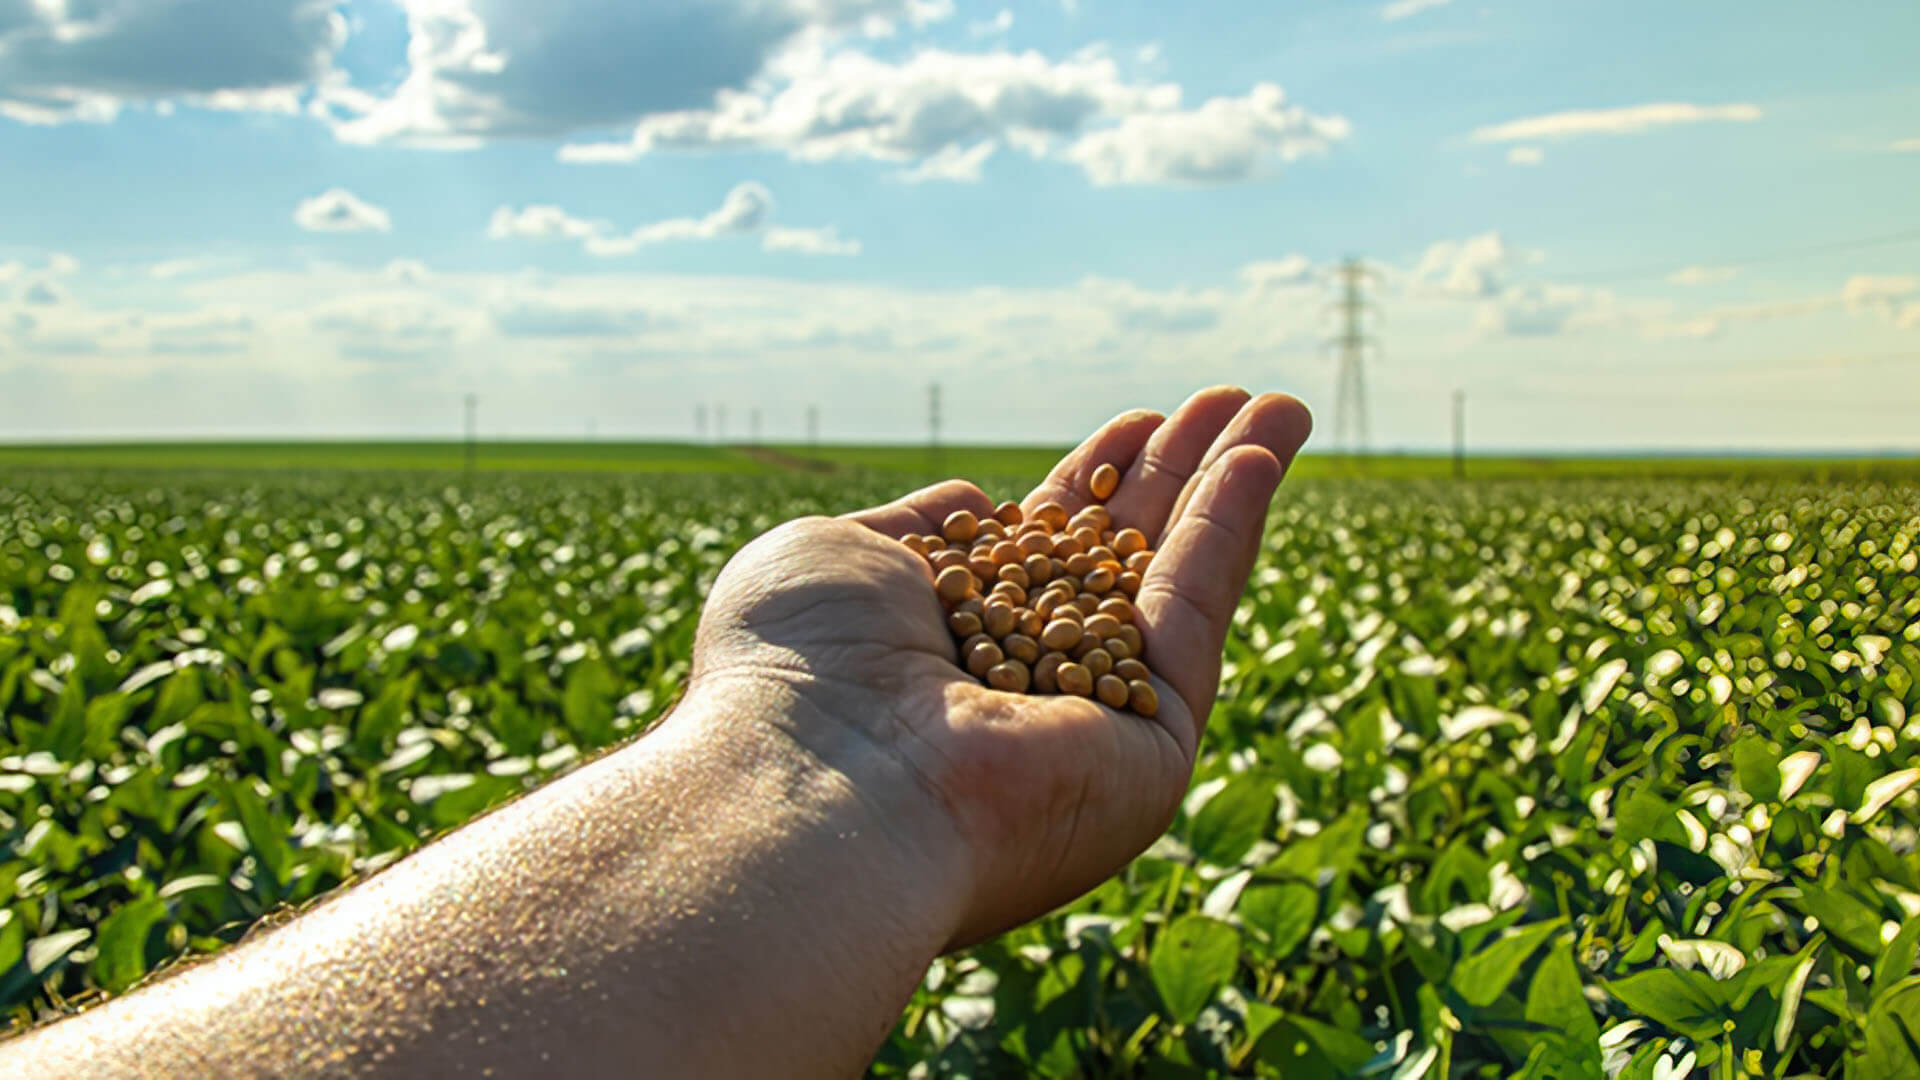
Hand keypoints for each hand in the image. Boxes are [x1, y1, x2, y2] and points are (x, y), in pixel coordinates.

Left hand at [681, 387, 1310, 946]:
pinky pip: (1196, 620)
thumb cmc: (796, 671)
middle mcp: (1027, 690)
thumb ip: (920, 528)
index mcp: (950, 652)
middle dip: (1179, 477)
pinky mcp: (1153, 746)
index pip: (1041, 555)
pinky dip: (1229, 535)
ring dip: (1231, 488)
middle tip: (1232, 399)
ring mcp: (1095, 721)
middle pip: (1123, 561)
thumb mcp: (836, 557)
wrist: (819, 782)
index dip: (1094, 485)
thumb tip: (976, 502)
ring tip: (1282, 406)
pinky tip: (1256, 456)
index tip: (1138, 423)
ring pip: (1177, 583)